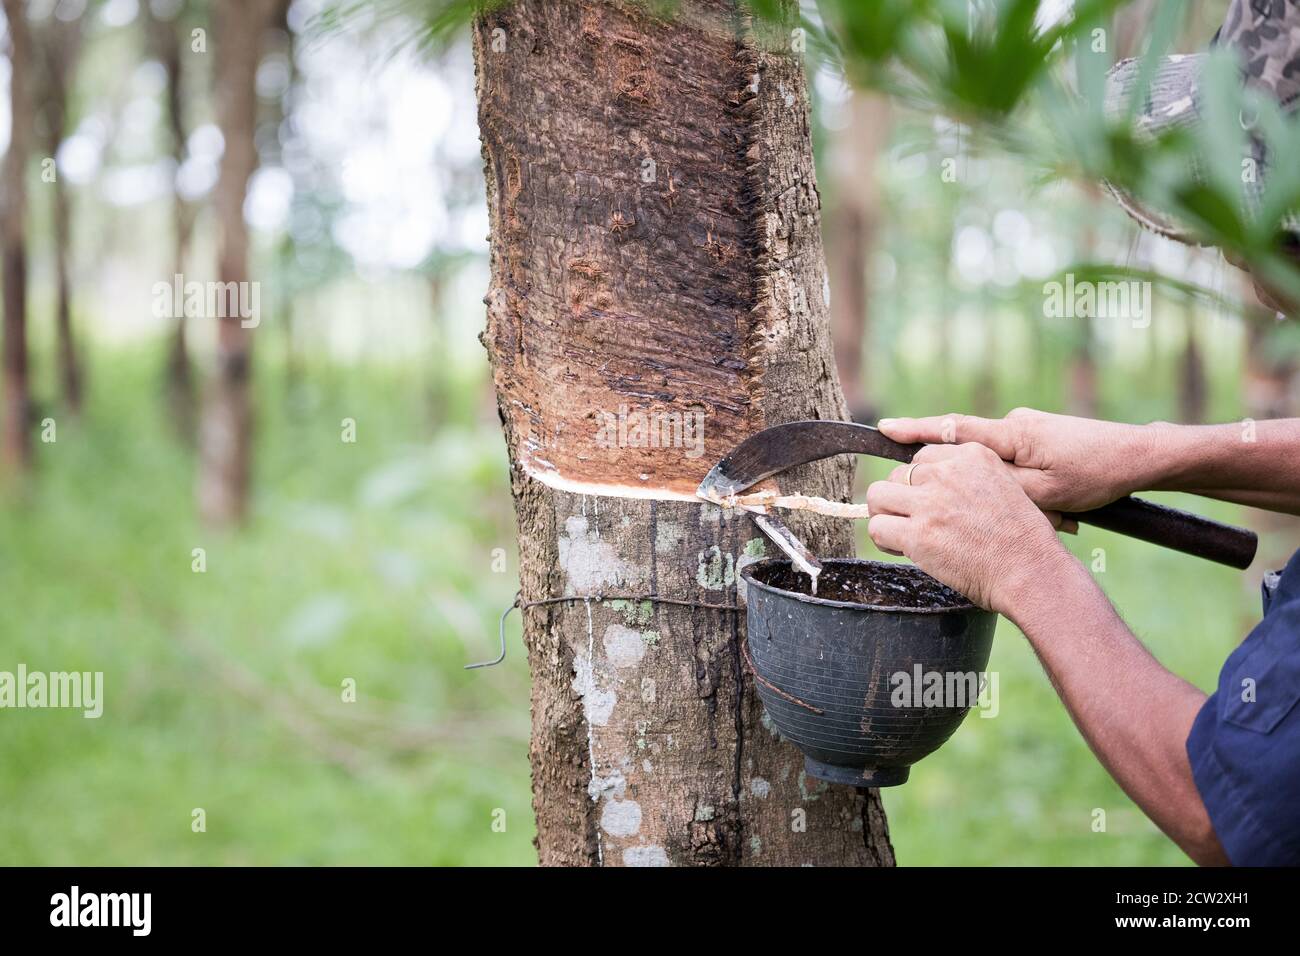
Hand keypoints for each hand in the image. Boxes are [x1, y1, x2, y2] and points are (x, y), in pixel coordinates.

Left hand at [865, 442, 1069, 614]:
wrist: (1031, 571)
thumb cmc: (1022, 539)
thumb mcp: (1004, 486)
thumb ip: (968, 479)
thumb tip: (929, 486)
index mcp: (972, 455)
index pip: (923, 457)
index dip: (922, 483)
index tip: (931, 503)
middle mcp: (948, 473)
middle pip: (897, 474)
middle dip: (902, 498)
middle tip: (916, 522)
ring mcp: (931, 503)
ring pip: (878, 495)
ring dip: (885, 514)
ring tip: (900, 532)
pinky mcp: (918, 534)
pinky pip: (877, 527)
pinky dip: (884, 540)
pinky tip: (901, 549)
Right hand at [878, 408, 1156, 513]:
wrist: (1141, 458)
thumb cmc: (1095, 476)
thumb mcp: (1043, 491)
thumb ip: (999, 485)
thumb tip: (961, 484)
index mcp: (1010, 435)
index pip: (950, 429)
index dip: (913, 430)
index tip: (882, 428)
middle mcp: (1014, 426)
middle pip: (969, 453)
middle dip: (966, 484)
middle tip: (972, 507)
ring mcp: (1030, 430)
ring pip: (997, 466)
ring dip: (1011, 495)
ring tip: (1044, 518)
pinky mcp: (1044, 440)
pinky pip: (1018, 466)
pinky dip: (1024, 489)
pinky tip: (1052, 512)